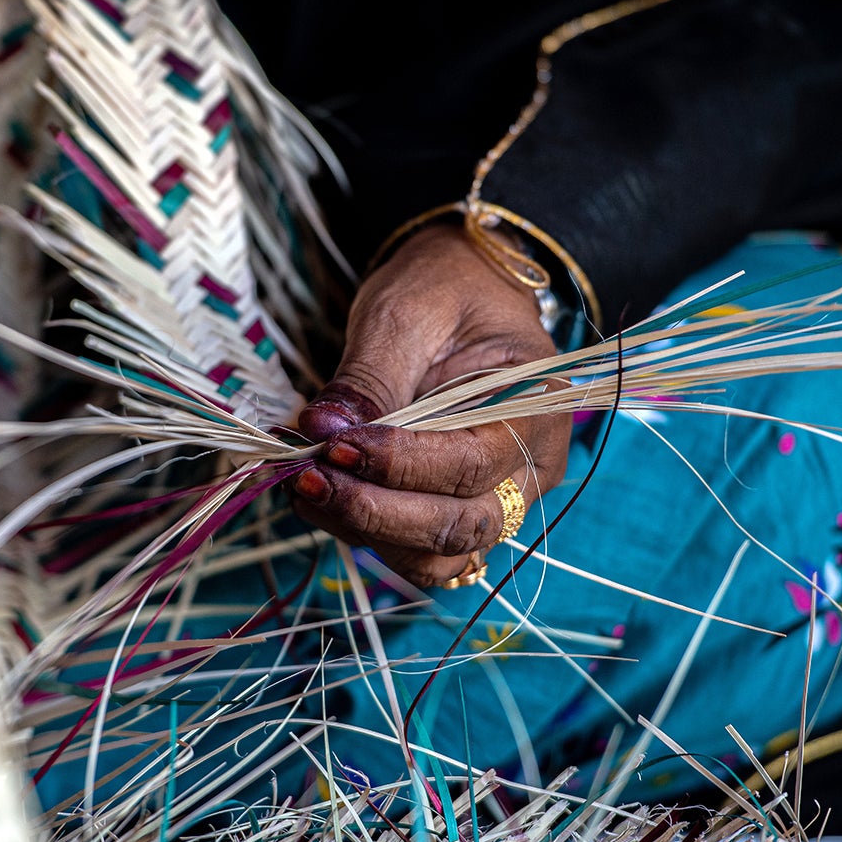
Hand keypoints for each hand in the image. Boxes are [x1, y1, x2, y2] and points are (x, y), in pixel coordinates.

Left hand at [290, 223, 569, 587]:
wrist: (462, 287)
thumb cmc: (446, 290)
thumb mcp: (405, 313)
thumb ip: (369, 378)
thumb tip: (324, 429)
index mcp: (536, 409)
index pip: (469, 464)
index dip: (398, 466)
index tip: (333, 446)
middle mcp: (530, 468)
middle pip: (459, 525)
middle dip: (376, 512)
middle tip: (308, 476)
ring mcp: (498, 498)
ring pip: (436, 553)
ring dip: (366, 532)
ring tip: (306, 487)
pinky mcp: (457, 510)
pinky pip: (416, 549)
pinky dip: (366, 534)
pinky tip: (322, 497)